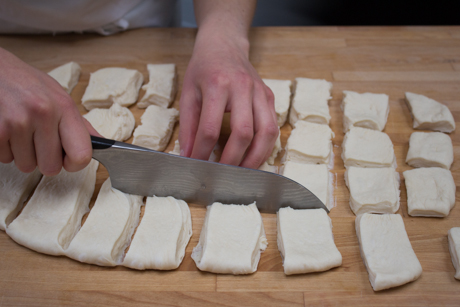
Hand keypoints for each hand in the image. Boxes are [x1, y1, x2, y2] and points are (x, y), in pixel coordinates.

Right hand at [0, 48, 93, 174]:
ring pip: (26, 165)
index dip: (74, 164)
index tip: (67, 160)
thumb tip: (101, 143)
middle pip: (51, 167)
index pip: (81, 155)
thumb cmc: (26, 82)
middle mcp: (43, 114)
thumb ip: (79, 123)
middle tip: (37, 141)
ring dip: (22, 154)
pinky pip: (5, 159)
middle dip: (44, 160)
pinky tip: (6, 130)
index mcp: (64, 107)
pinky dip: (5, 150)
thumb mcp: (58, 95)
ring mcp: (17, 122)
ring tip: (19, 131)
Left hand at [179, 28, 277, 168]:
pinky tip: (254, 157)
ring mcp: (260, 92)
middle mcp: (242, 88)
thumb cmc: (204, 68)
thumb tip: (188, 154)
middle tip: (222, 176)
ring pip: (266, 132)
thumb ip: (188, 125)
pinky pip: (273, 127)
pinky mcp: (270, 97)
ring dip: (255, 158)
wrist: (225, 45)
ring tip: (243, 174)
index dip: (202, 152)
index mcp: (216, 85)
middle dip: (233, 160)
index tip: (196, 166)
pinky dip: (265, 147)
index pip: (210, 128)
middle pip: (243, 133)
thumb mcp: (188, 92)